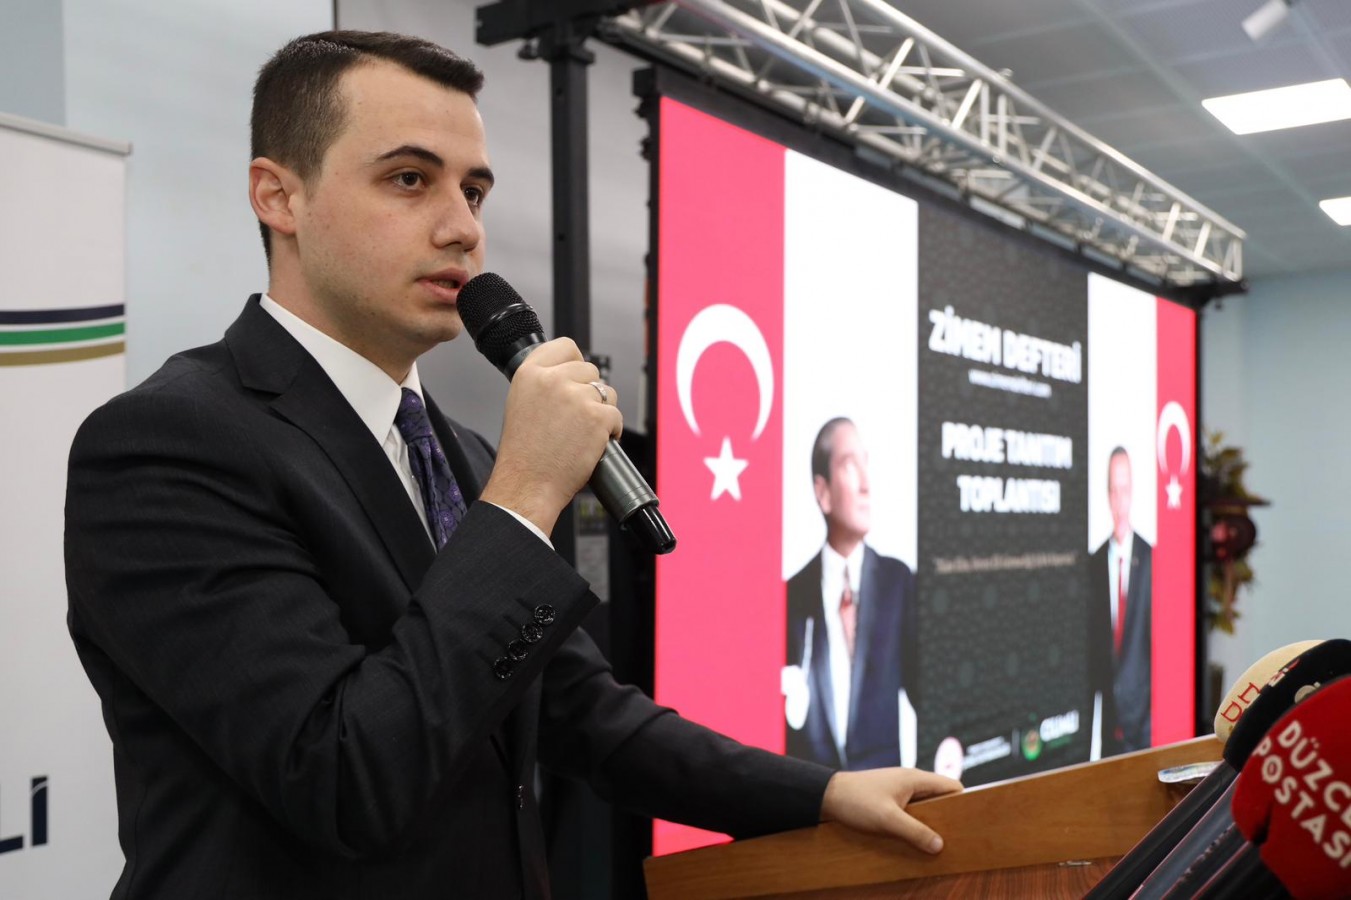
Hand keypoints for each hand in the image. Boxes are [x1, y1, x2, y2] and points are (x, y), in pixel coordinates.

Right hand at [482, 338, 621, 535]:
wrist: (527, 484)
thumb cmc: (524, 453)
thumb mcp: (521, 402)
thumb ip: (544, 383)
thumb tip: (571, 374)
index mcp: (530, 373)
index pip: (566, 347)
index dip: (576, 363)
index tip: (576, 378)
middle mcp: (553, 380)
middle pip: (591, 370)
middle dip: (590, 392)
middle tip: (576, 418)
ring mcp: (576, 398)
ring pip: (607, 392)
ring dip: (602, 411)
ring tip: (583, 432)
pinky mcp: (596, 418)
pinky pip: (616, 415)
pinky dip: (611, 430)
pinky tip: (594, 442)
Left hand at [819, 768, 962, 854]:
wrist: (826, 795)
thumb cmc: (856, 801)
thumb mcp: (888, 820)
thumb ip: (915, 832)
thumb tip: (940, 846)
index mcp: (915, 779)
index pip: (952, 786)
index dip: (963, 803)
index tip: (969, 824)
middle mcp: (911, 781)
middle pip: (940, 798)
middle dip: (948, 817)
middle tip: (953, 839)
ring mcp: (899, 789)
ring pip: (925, 806)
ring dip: (930, 822)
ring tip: (934, 843)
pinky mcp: (889, 798)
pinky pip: (911, 810)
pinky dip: (916, 823)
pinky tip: (914, 839)